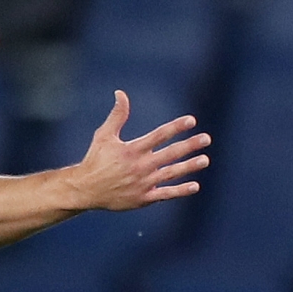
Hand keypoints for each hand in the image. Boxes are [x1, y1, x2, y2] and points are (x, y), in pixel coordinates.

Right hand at [72, 91, 210, 210]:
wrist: (86, 190)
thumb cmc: (95, 160)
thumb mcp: (104, 135)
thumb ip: (117, 115)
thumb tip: (121, 93)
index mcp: (132, 149)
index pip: (159, 135)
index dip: (176, 127)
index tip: (191, 120)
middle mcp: (141, 166)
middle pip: (170, 154)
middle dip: (190, 145)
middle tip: (206, 139)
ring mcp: (144, 183)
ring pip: (171, 173)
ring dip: (189, 166)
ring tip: (205, 159)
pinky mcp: (144, 198)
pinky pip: (166, 194)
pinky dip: (180, 191)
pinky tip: (195, 186)